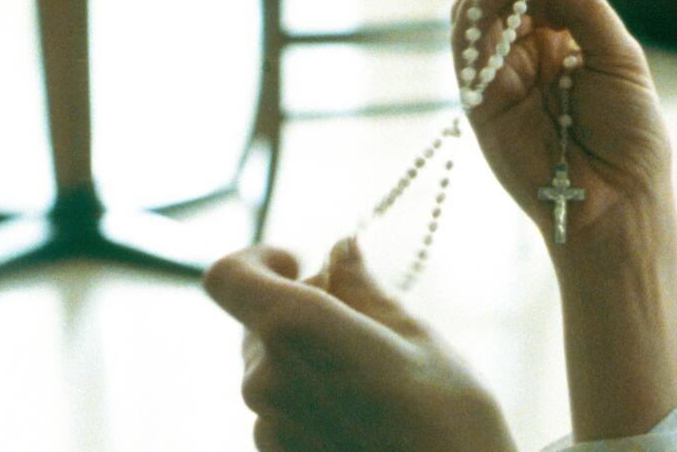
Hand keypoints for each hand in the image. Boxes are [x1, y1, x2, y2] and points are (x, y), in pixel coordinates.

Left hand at [204, 240, 516, 451]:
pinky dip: (313, 392)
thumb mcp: (414, 333)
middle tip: (367, 317)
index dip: (256, 259)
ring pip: (274, 364)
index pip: (229, 276)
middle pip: (258, 319)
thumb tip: (340, 251)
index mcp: (294, 330)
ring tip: (377, 372)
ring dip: (311, 352)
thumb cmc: (447, 417)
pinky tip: (365, 408)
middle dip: (302, 306)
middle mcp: (264, 379)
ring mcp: (267, 425)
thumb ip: (362, 286)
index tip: (300, 262)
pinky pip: (281, 406)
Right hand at [449, 0, 676, 272]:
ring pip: (475, 11)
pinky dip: (474, 12)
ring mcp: (501, 76)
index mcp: (565, 41)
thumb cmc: (629, 135)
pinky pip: (464, 48)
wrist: (616, 199)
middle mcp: (528, 54)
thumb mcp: (618, 58)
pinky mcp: (479, 100)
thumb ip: (584, 7)